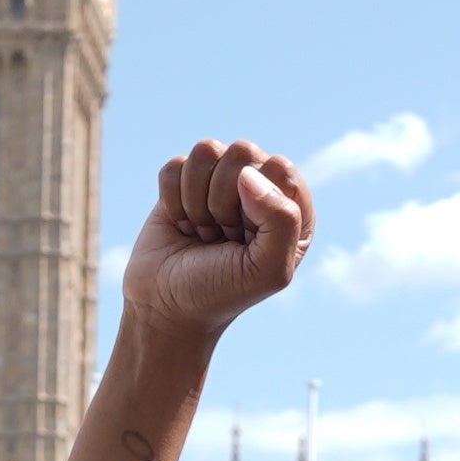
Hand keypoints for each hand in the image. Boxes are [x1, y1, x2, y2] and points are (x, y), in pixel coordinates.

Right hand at [117, 138, 313, 350]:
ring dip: (198, 201)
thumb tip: (248, 174)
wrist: (166, 309)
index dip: (257, 202)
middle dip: (224, 201)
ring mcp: (219, 181)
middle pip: (242, 152)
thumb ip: (282, 221)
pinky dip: (173, 200)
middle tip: (223, 237)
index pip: (280, 167)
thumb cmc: (222, 292)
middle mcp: (259, 188)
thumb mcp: (268, 270)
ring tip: (204, 232)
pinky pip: (175, 166)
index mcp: (292, 207)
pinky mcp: (182, 182)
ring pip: (207, 151)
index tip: (246, 238)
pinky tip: (182, 225)